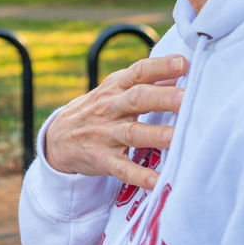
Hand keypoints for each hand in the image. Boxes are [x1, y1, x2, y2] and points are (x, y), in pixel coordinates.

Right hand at [43, 54, 186, 189]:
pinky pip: (122, 168)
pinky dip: (139, 176)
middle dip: (162, 98)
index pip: (139, 72)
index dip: (160, 66)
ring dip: (155, 135)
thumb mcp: (114, 90)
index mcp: (115, 87)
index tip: (184, 63)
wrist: (57, 138)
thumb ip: (146, 81)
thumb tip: (181, 70)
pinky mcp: (102, 159)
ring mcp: (105, 134)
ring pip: (132, 133)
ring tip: (176, 137)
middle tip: (186, 98)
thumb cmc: (97, 111)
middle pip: (137, 99)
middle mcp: (110, 108)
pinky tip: (157, 181)